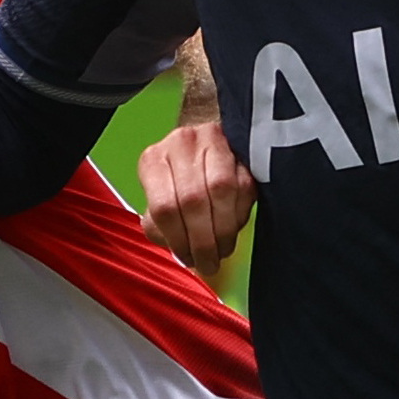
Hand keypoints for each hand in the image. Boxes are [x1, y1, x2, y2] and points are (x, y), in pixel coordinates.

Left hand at [138, 115, 253, 281]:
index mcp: (154, 160)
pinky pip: (245, 186)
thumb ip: (159, 223)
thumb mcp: (159, 196)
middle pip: (194, 200)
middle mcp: (180, 145)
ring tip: (223, 249)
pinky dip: (240, 214)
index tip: (188, 259)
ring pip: (223, 191)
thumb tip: (172, 245)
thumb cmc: (180, 176)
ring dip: (225, 229)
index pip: (164, 207)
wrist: (206, 135)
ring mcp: (213, 141)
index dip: (179, 240)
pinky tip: (234, 225)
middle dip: (204, 241)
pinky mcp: (242, 148)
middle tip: (209, 263)